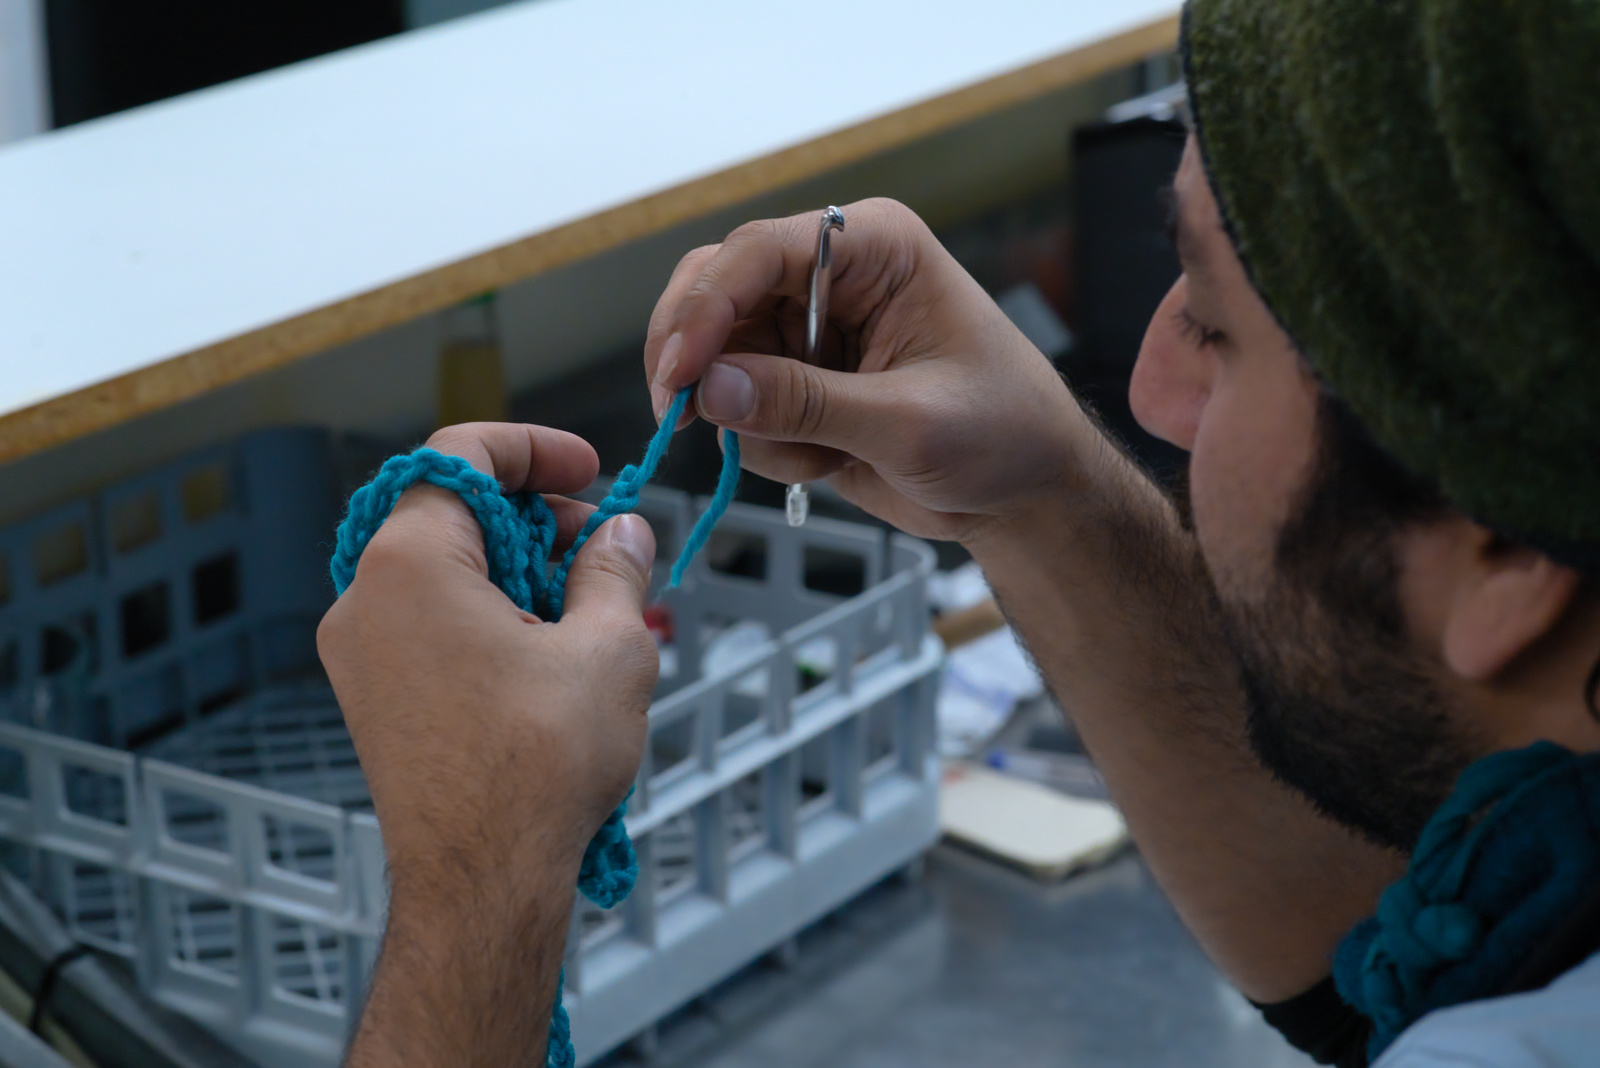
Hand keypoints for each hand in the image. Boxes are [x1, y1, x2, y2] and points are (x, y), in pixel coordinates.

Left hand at [317, 422, 659, 901]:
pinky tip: (551, 659)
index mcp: (408, 564)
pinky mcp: (375, 700)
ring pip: (445, 573)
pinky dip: (491, 618)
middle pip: (453, 515)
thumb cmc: (539, 766)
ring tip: (591, 618)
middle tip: (606, 552)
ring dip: (521, 573)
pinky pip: (432, 625)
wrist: (482, 884)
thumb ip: (614, 569)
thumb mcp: (608, 648)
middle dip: (537, 519)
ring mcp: (361, 655)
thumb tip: (622, 532)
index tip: (591, 470)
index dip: (533, 448)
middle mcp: (364, 600)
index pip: (459, 455)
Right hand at [645, 198, 1090, 543]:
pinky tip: (827, 464)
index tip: (679, 373)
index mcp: (874, 248)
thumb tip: (713, 389)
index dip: (705, 306)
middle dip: (697, 360)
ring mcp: (808, 334)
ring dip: (749, 422)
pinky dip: (765, 448)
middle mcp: (830, 278)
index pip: (758, 252)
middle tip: (682, 417)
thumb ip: (810, 405)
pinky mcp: (796, 386)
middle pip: (714, 293)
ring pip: (716, 361)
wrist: (1026, 494)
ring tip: (821, 456)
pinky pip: (737, 411)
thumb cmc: (1004, 432)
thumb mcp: (911, 423)